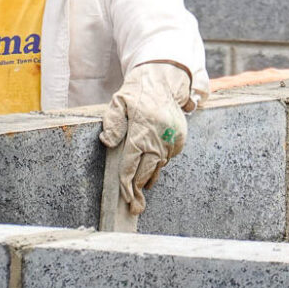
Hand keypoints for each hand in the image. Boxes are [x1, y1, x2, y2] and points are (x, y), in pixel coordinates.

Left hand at [100, 62, 190, 215]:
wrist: (163, 80)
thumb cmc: (137, 92)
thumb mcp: (118, 102)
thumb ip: (112, 123)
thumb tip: (107, 142)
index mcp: (141, 132)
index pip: (130, 165)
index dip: (126, 184)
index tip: (125, 197)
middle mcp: (158, 139)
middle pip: (146, 171)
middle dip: (139, 190)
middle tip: (135, 207)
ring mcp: (172, 140)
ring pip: (158, 166)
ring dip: (149, 178)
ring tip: (141, 192)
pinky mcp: (181, 139)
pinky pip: (168, 157)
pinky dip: (159, 163)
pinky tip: (151, 167)